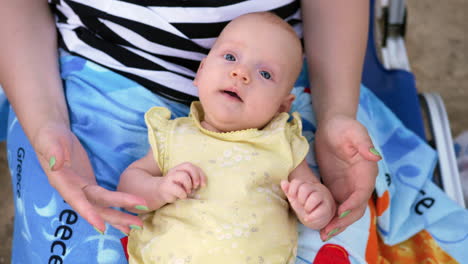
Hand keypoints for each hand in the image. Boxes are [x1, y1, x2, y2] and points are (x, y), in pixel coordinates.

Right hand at [33, 122, 147, 234]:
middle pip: (97, 207)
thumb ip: (53, 152)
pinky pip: (105, 200)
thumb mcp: (50, 141)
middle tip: (138, 224)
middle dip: (117, 216)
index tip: (102, 228)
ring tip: (139, 225)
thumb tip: (55, 164)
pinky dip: (117, 208)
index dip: (89, 214)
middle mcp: (73, 191)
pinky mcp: (90, 186)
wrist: (53, 135)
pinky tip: (129, 216)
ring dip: (120, 216)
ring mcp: (82, 190)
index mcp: (63, 183)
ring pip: (103, 207)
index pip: (77, 201)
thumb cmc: (50, 136)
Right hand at [158, 162, 205, 203]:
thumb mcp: (186, 182)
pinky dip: (183, 194)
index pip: (192, 166)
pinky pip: (178, 189)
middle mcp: (175, 170)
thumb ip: (193, 180)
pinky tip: (183, 196)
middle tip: (196, 186)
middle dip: (196, 176)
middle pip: (188, 166)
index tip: (203, 184)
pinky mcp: (166, 186)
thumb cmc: (176, 187)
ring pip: (184, 176)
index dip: (200, 174)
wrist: (159, 192)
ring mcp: (170, 177)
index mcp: (180, 168)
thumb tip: (203, 184)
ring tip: (188, 191)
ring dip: (189, 185)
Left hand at [281, 179, 335, 229]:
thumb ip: (289, 190)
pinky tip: (308, 218)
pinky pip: (321, 210)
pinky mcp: (328, 208)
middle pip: (305, 188)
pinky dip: (312, 216)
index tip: (292, 197)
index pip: (297, 182)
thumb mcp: (295, 199)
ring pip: (315, 197)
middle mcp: (315, 189)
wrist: (318, 216)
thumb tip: (283, 182)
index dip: (292, 190)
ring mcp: (323, 197)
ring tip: (307, 211)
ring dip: (307, 207)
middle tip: (302, 205)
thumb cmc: (305, 206)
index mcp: (306, 185)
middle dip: (300, 199)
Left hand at [314, 115, 380, 239]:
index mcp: (366, 171)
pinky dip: (329, 217)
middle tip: (328, 231)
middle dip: (343, 221)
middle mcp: (359, 183)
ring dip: (336, 224)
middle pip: (356, 208)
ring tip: (322, 234)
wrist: (332, 126)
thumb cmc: (343, 127)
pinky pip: (335, 206)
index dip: (353, 204)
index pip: (362, 193)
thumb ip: (363, 143)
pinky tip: (318, 225)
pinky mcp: (337, 188)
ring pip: (346, 212)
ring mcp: (348, 187)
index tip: (340, 213)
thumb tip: (375, 156)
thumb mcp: (353, 131)